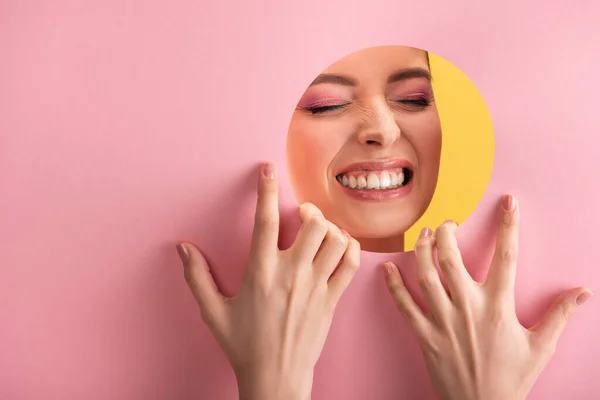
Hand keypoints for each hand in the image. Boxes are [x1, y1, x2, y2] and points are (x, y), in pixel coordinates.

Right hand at [176, 162, 360, 399]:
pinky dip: (350, 249)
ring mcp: (316, 287)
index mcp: (260, 273)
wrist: (276, 378)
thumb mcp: (213, 312)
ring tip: (320, 232)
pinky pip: (351, 264)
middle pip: (314, 224)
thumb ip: (197, 277)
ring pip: (336, 240)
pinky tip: (338, 249)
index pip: (264, 220)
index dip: (266, 189)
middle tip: (302, 215)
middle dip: (309, 210)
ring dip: (331, 228)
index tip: (268, 168)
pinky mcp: (333, 299)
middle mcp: (291, 274)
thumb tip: (182, 248)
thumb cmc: (243, 345)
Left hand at [383, 195, 592, 399]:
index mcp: (498, 306)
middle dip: (448, 233)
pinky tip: (386, 269)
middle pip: (452, 258)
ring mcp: (443, 320)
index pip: (506, 257)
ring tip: (424, 234)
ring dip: (421, 250)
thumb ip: (558, 316)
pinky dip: (393, 286)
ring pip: (426, 275)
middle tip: (448, 222)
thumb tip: (583, 293)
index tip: (508, 202)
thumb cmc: (512, 378)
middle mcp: (468, 307)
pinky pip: (404, 306)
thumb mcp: (540, 346)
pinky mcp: (424, 335)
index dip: (508, 226)